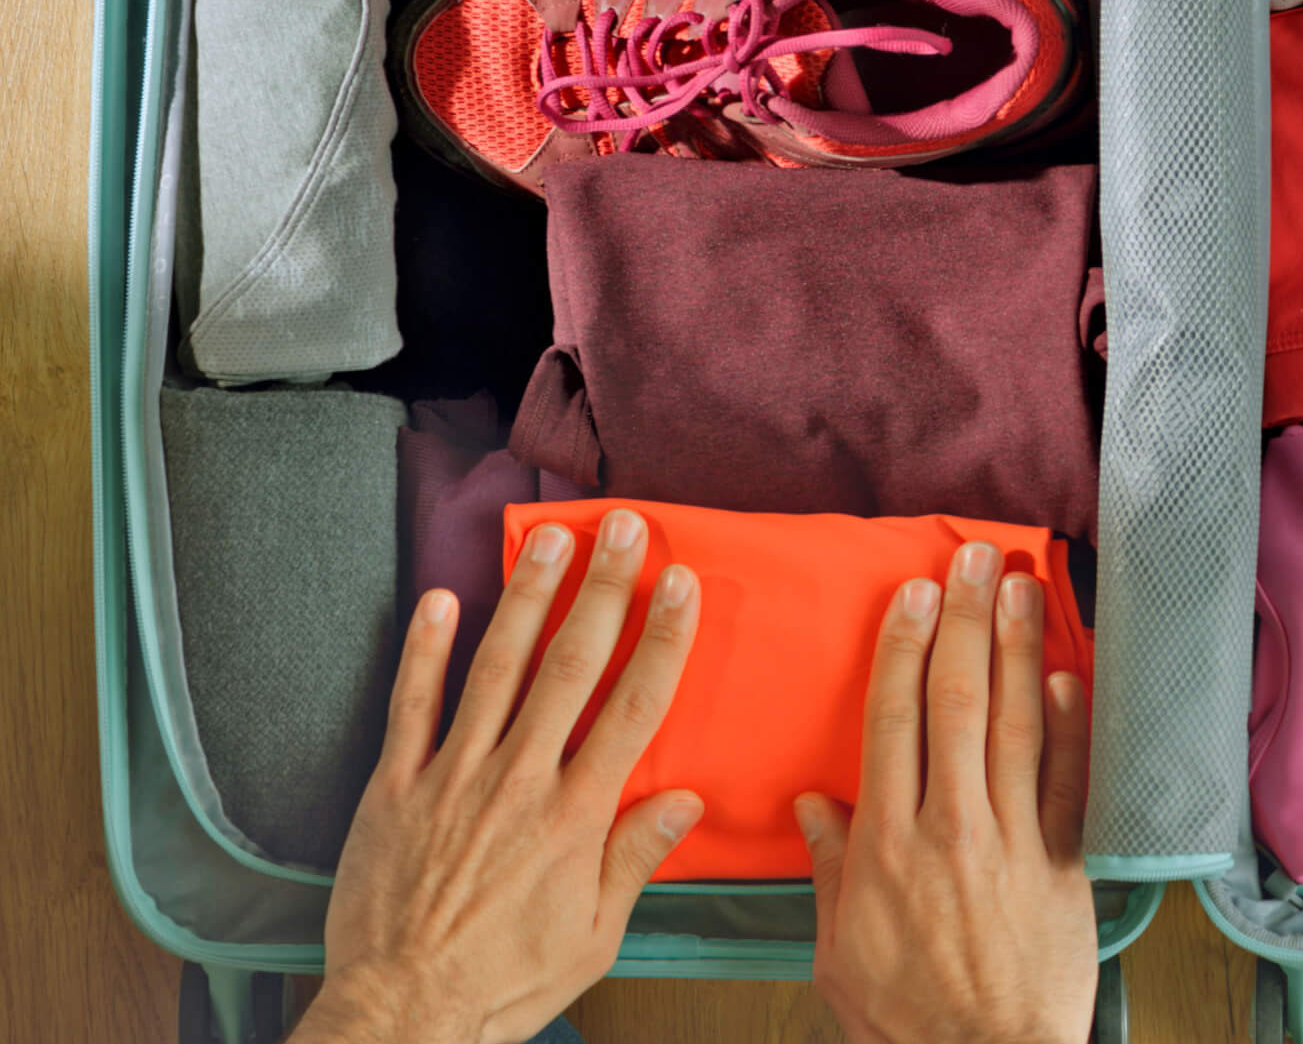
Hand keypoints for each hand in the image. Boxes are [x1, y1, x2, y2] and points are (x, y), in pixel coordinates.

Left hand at [292, 510, 702, 1043]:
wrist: (402, 1016)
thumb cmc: (503, 983)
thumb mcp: (595, 936)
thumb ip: (634, 858)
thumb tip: (687, 800)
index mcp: (576, 817)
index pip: (633, 707)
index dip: (661, 637)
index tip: (680, 581)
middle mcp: (518, 782)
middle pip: (570, 666)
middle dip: (599, 589)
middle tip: (618, 527)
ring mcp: (452, 778)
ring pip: (495, 669)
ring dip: (524, 598)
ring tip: (546, 539)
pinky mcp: (396, 790)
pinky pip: (410, 707)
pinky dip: (423, 651)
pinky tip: (439, 599)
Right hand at [798, 540, 1096, 1043]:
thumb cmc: (906, 1022)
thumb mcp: (838, 951)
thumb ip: (830, 871)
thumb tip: (815, 804)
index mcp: (885, 843)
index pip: (893, 718)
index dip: (905, 647)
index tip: (914, 594)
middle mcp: (949, 828)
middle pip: (957, 701)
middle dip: (966, 621)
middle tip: (975, 559)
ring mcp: (1011, 843)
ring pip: (1017, 724)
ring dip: (1019, 648)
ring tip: (1021, 589)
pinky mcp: (1062, 867)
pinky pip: (1070, 782)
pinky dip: (1072, 725)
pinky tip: (1070, 675)